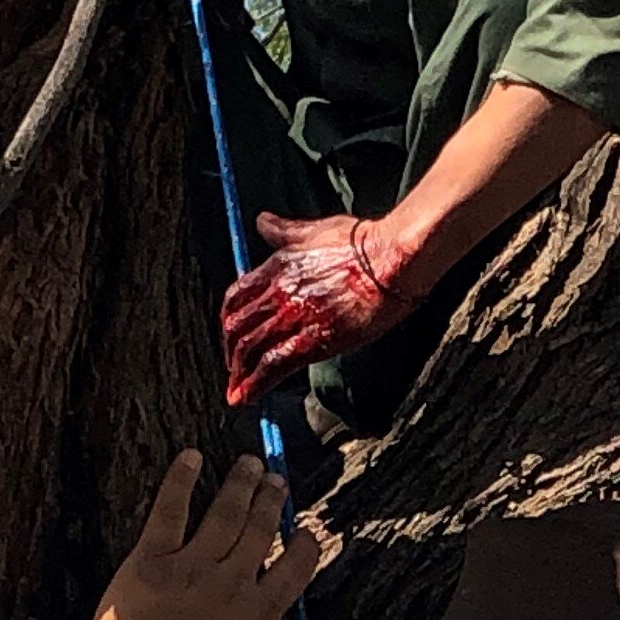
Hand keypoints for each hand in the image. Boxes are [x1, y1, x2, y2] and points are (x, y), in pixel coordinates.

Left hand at [89, 453, 342, 619]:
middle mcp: (232, 579)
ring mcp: (192, 565)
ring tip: (251, 464)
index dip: (306, 545)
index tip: (309, 531)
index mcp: (260, 611)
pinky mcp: (153, 560)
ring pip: (224, 515)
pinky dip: (181, 482)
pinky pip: (169, 512)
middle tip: (278, 482)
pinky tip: (191, 459)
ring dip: (240, 485)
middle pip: (261, 530)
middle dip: (273, 502)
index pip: (295, 566)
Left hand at [220, 208, 420, 409]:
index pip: (236, 297)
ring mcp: (293, 319)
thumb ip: (283, 231)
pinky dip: (256, 385)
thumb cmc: (360, 242)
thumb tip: (262, 222)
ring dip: (240, 374)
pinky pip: (273, 366)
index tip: (232, 333)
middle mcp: (278, 294)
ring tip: (238, 391)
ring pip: (250, 350)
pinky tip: (250, 397)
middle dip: (231, 351)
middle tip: (234, 368)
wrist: (390, 260)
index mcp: (276, 267)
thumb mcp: (313, 229)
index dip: (229, 319)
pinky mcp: (312, 341)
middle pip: (237, 328)